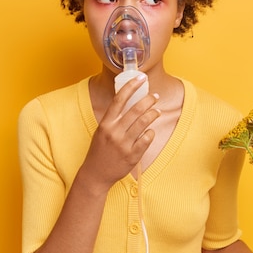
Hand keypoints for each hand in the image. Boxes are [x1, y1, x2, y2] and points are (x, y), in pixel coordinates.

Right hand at [80, 75, 160, 189]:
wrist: (96, 174)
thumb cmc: (100, 150)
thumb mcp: (102, 131)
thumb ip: (114, 118)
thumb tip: (130, 102)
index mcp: (106, 123)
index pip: (119, 99)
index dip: (131, 86)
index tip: (141, 78)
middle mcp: (114, 132)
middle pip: (136, 109)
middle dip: (148, 100)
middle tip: (155, 96)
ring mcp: (123, 144)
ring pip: (144, 123)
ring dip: (153, 114)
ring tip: (157, 111)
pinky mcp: (132, 156)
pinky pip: (146, 139)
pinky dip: (151, 133)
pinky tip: (150, 131)